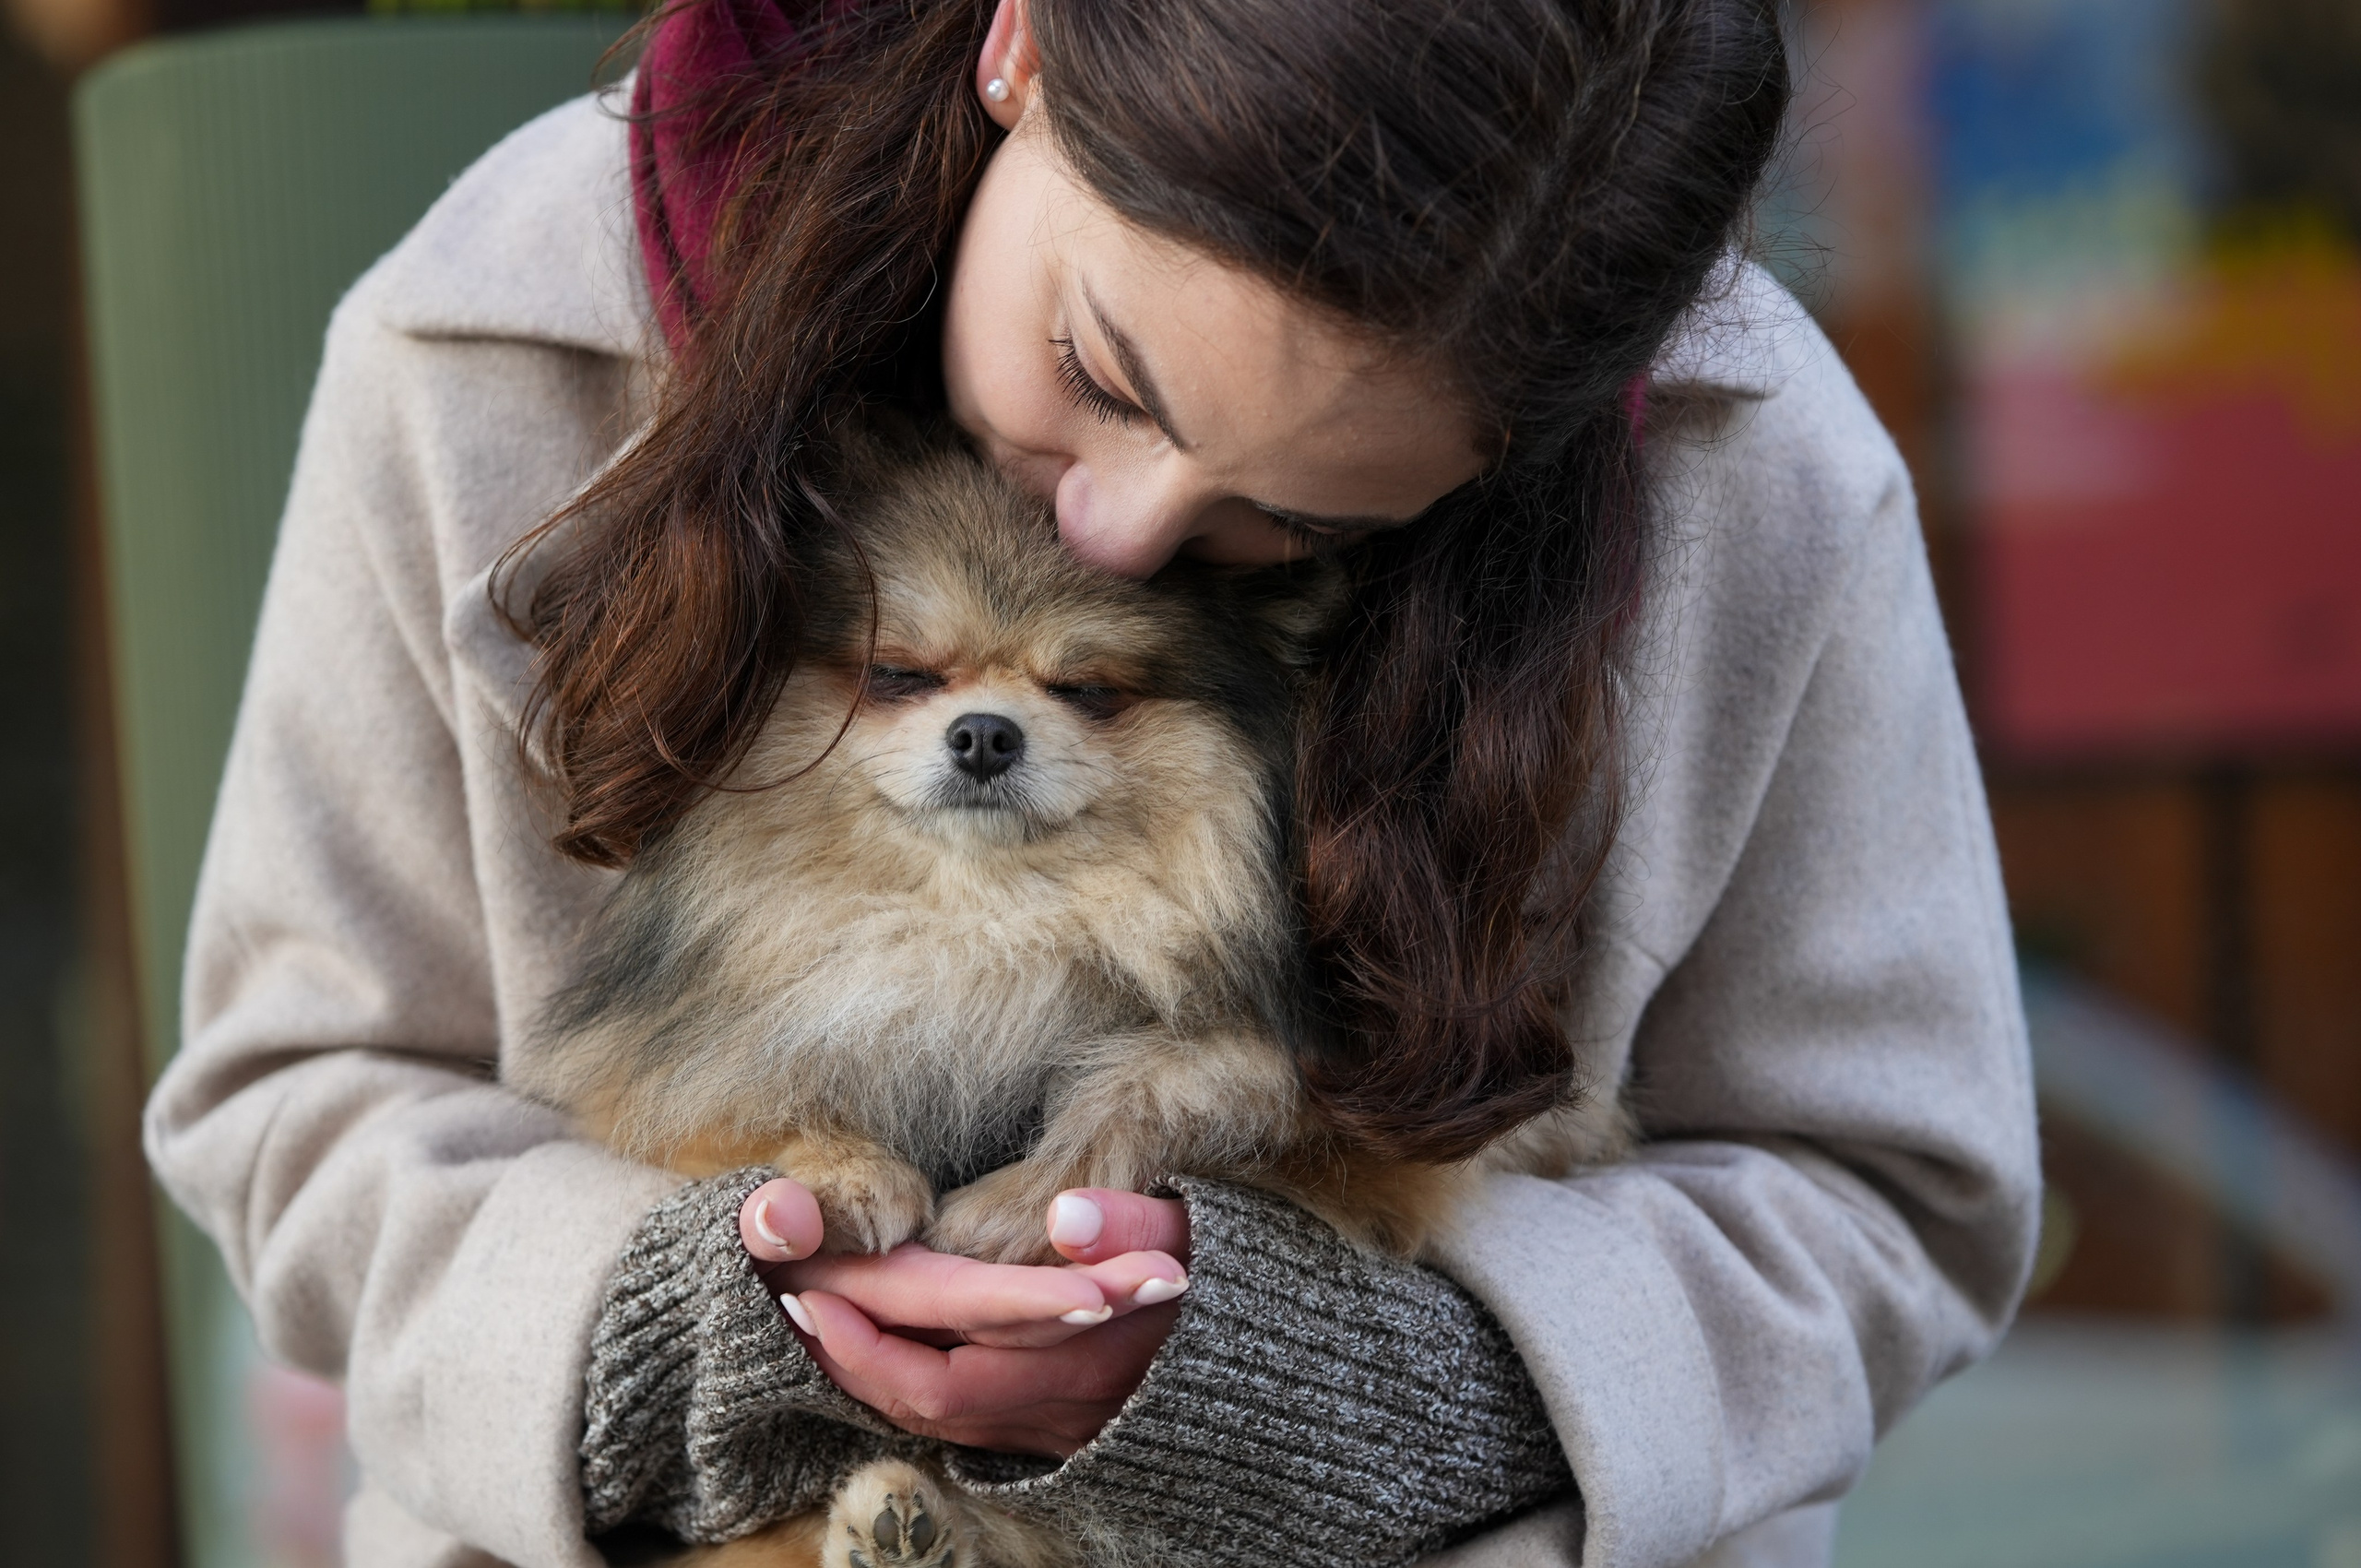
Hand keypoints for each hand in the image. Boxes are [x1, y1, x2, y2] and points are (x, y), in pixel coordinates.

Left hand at [736, 1180, 1191, 1455]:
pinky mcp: (1066, 1434)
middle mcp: (1062, 1413)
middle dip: (851, 1359)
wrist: (1280, 1364)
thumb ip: (1134, 1222)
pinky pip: (970, 1423)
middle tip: (793, 1304)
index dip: (871, 1341)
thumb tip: (1069, 1214)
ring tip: (822, 1321)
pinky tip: (889, 1348)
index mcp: (1080, 1362)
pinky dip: (917, 1386)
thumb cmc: (1235, 1278)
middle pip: (926, 1406)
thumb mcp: (1194, 1236)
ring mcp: (1063, 1432)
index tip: (814, 1291)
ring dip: (876, 1373)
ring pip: (943, 1422)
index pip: (943, 1371)